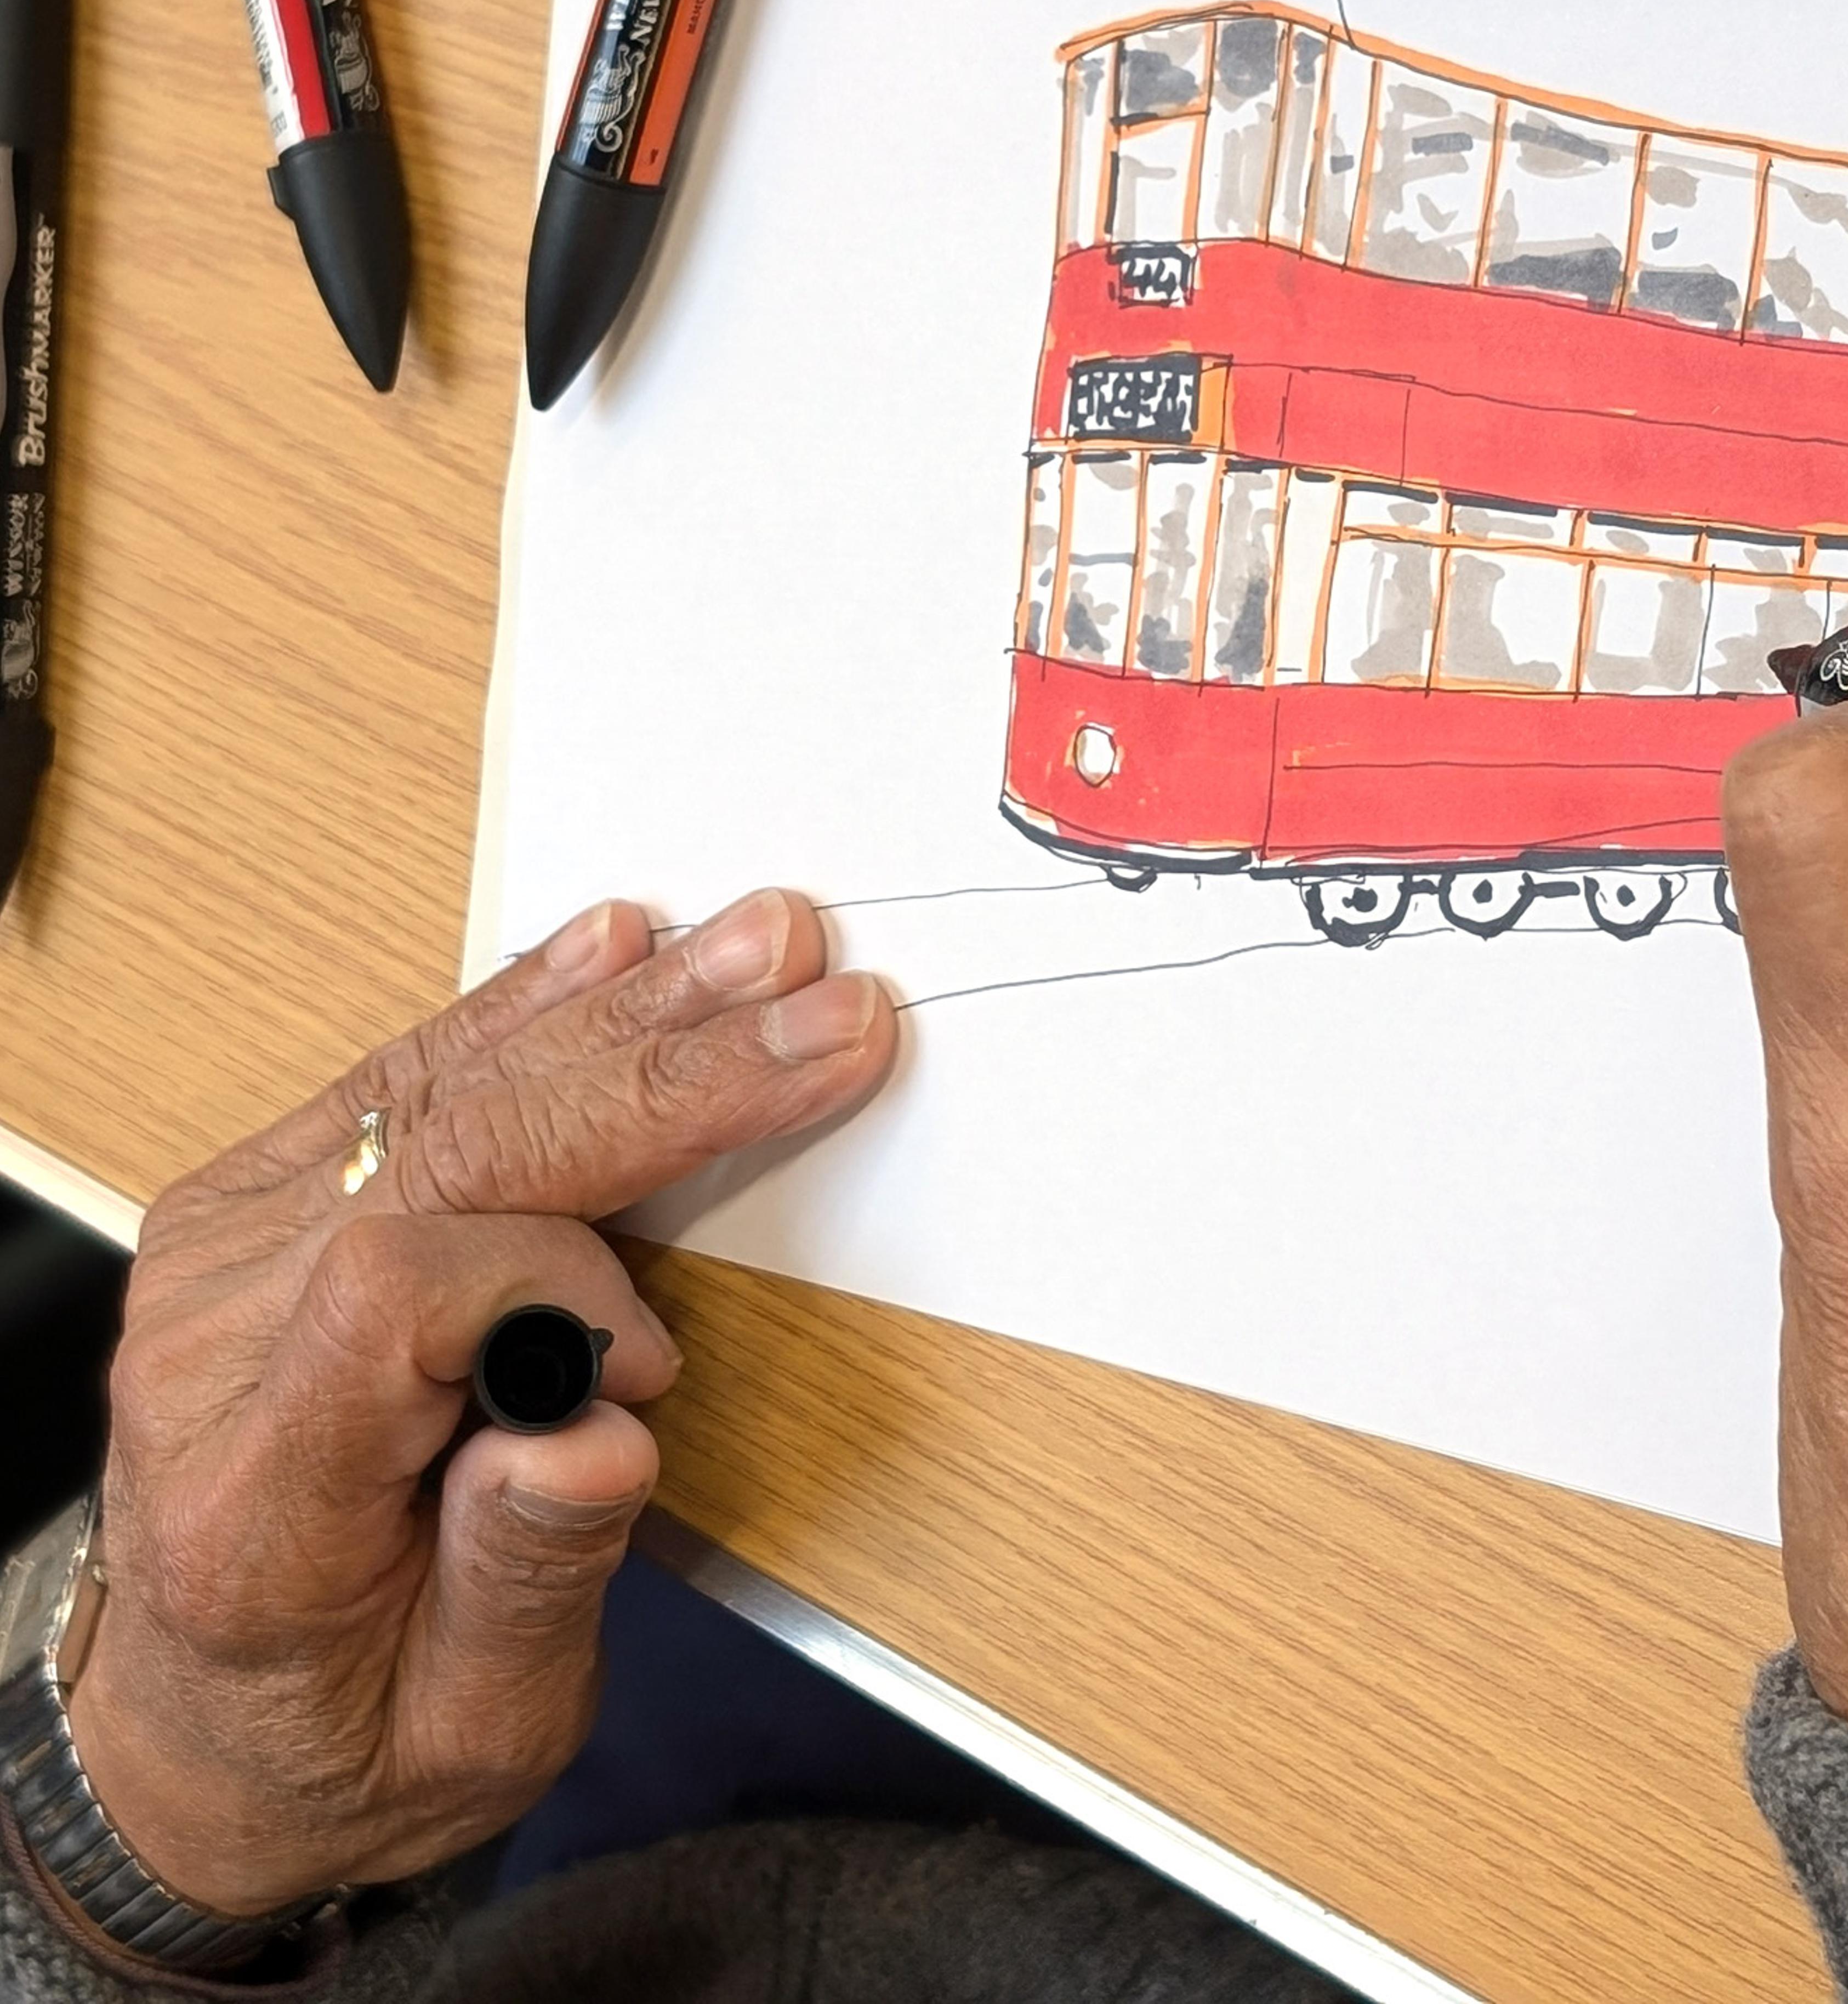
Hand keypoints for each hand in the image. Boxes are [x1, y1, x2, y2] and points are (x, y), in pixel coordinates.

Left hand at [62, 891, 893, 1915]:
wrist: (191, 1725)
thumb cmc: (340, 1739)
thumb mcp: (469, 1739)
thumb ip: (532, 1581)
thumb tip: (605, 1425)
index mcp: (261, 1492)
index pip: (401, 1295)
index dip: (559, 1284)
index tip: (657, 1358)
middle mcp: (218, 1341)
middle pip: (447, 1150)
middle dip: (659, 1076)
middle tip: (819, 1015)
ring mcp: (228, 1250)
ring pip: (443, 1086)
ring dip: (624, 1013)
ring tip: (761, 947)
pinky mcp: (260, 1200)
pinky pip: (405, 1076)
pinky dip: (528, 1006)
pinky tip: (620, 944)